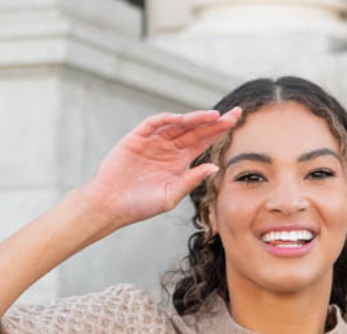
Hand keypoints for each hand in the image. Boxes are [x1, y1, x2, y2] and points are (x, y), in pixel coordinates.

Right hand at [81, 107, 241, 228]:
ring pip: (178, 124)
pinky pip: (154, 123)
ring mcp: (153, 141)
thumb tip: (214, 166)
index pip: (203, 141)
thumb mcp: (170, 196)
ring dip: (195, 119)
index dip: (219, 131)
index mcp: (180, 162)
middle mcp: (169, 148)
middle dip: (214, 121)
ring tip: (212, 117)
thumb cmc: (140, 206)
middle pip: (195, 130)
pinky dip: (167, 119)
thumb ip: (191, 180)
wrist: (111, 205)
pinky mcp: (137, 137)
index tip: (235, 120)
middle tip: (234, 114)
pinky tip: (181, 119)